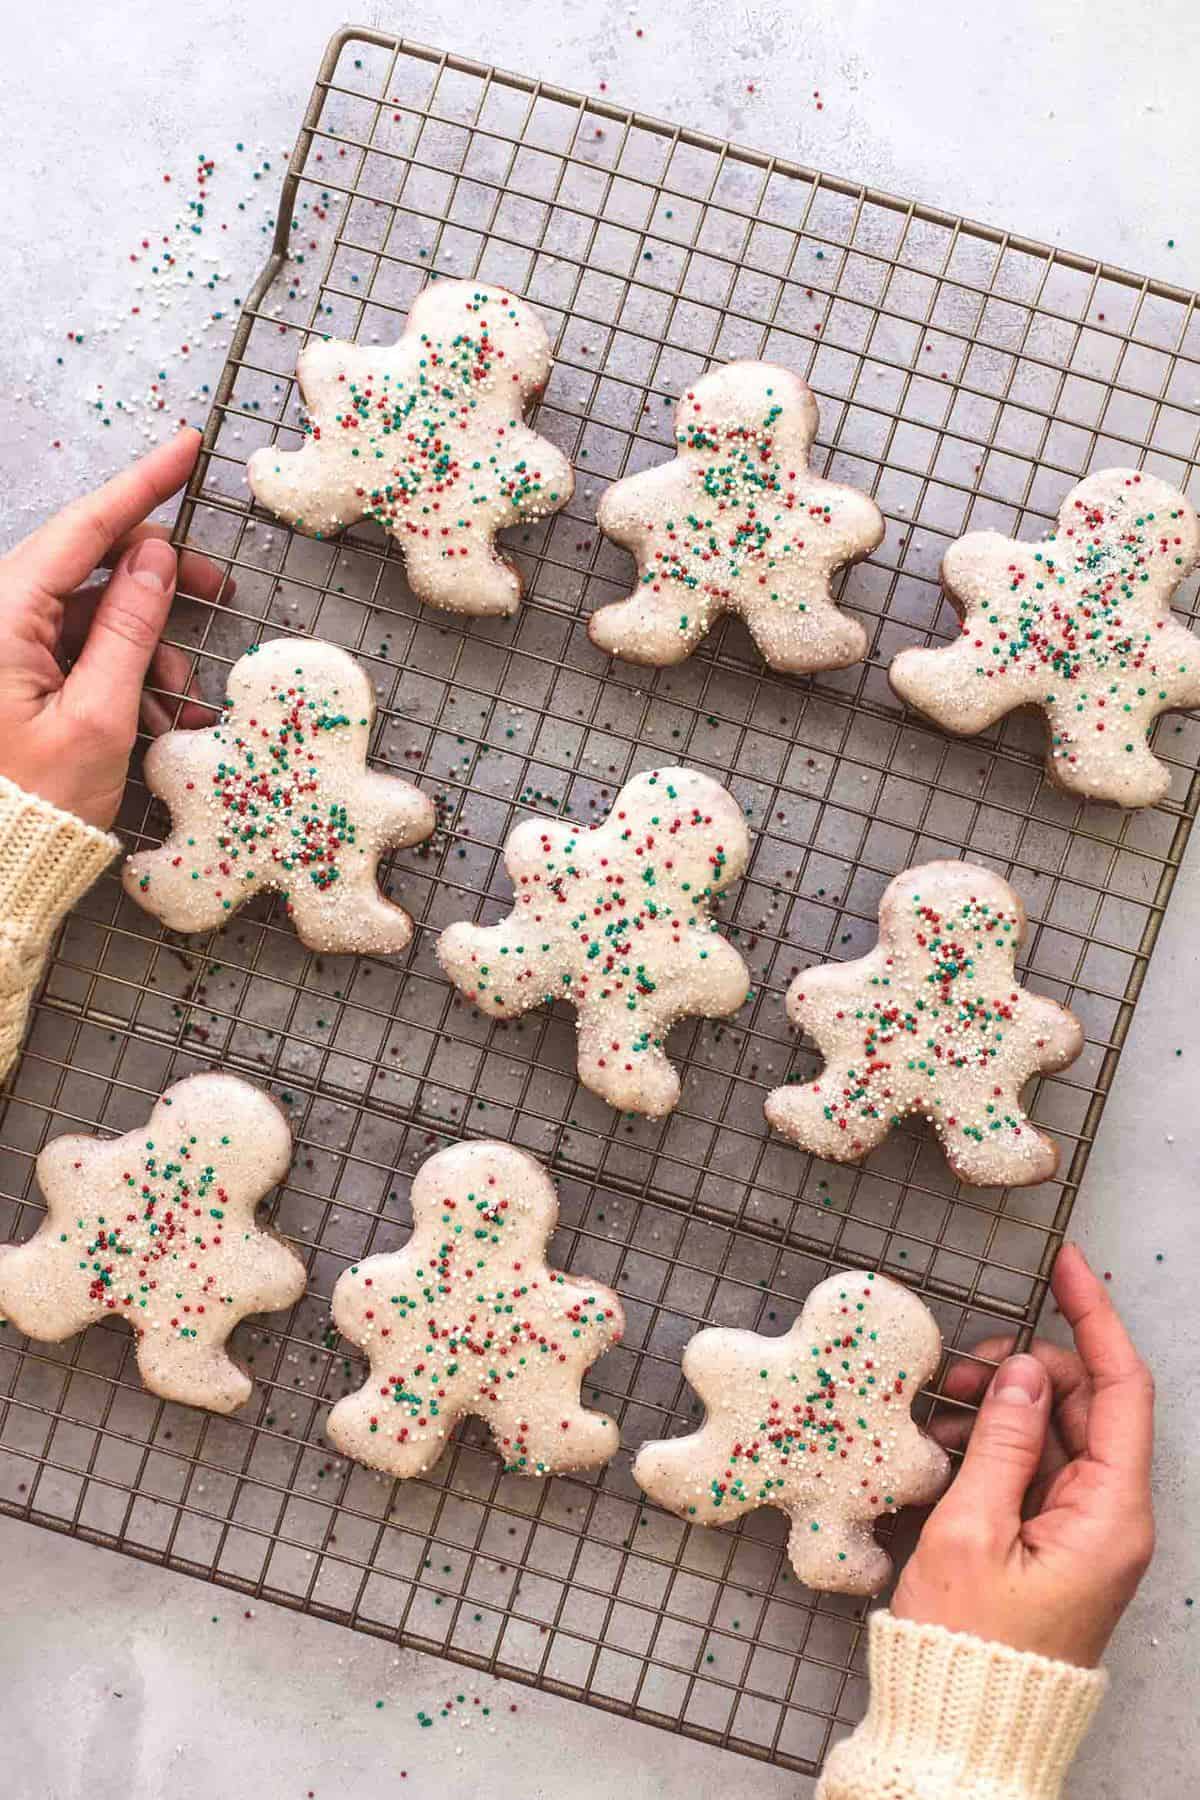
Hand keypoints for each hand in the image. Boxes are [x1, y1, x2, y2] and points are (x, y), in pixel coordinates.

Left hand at [0, 429, 230, 829]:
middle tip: (217, 592)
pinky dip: (123, 673)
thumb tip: (156, 557)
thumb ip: (128, 628)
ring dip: (146, 648)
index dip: (140, 485)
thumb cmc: (34, 804)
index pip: (81, 528)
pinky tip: (151, 717)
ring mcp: (5, 647)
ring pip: (91, 613)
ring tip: (175, 705)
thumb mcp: (98, 718)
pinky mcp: (16, 674)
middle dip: (156, 584)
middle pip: (88, 566)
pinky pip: (79, 650)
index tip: (185, 450)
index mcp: (0, 616)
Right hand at [893, 1243, 1153, 1667]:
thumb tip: (1022, 1370)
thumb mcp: (973, 1530)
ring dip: (1002, 1407)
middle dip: (1025, 1369)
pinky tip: (947, 1448)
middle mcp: (1111, 1518)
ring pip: (1054, 1431)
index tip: (1065, 1266)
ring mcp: (1084, 1530)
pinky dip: (994, 1444)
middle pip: (1084, 1403)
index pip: (1121, 1388)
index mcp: (1111, 1515)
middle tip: (960, 1370)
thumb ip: (1003, 1440)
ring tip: (941, 1416)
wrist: (962, 1727)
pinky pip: (1034, 1467)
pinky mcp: (1054, 1542)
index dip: (1095, 1317)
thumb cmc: (968, 1646)